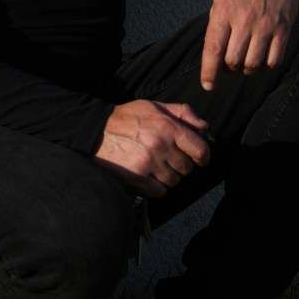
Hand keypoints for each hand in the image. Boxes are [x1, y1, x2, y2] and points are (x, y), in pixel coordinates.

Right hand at [93, 99, 209, 196]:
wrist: (94, 131)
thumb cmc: (126, 117)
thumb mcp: (154, 106)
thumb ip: (182, 112)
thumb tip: (204, 127)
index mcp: (168, 127)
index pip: (200, 149)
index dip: (203, 157)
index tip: (199, 159)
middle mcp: (161, 146)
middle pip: (187, 168)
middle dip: (181, 166)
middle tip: (170, 161)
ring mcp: (149, 163)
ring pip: (174, 181)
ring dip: (168, 177)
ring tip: (157, 168)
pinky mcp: (137, 177)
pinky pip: (160, 191)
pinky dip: (157, 187)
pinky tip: (149, 178)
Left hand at [201, 0, 298, 90]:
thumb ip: (217, 24)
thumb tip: (213, 53)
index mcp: (224, 12)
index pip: (213, 49)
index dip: (209, 72)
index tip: (208, 85)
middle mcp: (244, 21)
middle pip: (233, 61)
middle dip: (228, 69)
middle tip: (229, 65)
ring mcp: (266, 26)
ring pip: (253, 64)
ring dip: (246, 70)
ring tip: (244, 64)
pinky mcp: (284, 30)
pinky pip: (274, 60)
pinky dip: (265, 67)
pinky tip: (261, 62)